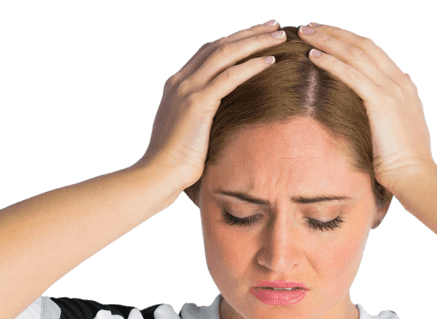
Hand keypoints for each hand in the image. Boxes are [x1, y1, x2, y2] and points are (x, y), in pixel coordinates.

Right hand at [140, 21, 284, 192]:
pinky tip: (270, 62)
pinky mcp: (197, 103)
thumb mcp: (187, 133)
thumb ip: (200, 119)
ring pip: (226, 53)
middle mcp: (181, 80)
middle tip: (274, 24)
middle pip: (219, 45)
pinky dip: (251, 66)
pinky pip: (230, 77)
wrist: (158, 176)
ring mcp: (187, 89)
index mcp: (177, 85)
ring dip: (255, 42)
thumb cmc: (175, 165)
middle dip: (249, 32)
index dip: (234, 41)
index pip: (209, 52)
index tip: (257, 35)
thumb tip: (218, 123)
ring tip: (279, 36)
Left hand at [298, 23, 436, 194]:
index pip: (373, 53)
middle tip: (310, 26)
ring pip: (355, 53)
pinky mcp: (381, 101)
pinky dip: (331, 62)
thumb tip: (369, 120)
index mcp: (404, 86)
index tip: (327, 36)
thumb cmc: (403, 167)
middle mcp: (400, 81)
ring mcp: (393, 88)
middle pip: (363, 45)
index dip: (348, 41)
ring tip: (305, 34)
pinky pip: (351, 73)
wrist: (416, 177)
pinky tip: (313, 57)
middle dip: (335, 32)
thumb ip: (385, 118)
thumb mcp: (396, 134)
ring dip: (328, 40)